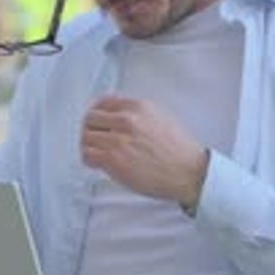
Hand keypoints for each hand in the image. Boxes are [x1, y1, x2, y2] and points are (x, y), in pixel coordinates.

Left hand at [81, 95, 208, 207]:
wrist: (189, 172)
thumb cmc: (180, 150)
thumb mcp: (162, 118)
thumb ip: (139, 114)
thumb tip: (121, 116)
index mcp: (138, 107)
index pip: (104, 102)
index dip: (98, 113)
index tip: (97, 121)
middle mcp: (126, 119)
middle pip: (91, 118)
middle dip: (91, 129)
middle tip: (94, 139)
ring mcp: (118, 139)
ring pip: (86, 137)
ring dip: (88, 145)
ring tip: (95, 152)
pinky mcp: (113, 159)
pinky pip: (88, 155)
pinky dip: (89, 159)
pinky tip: (97, 163)